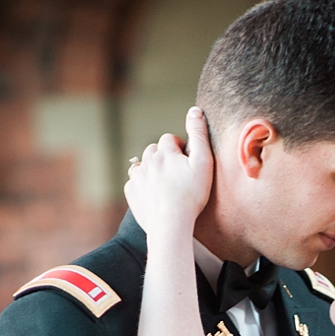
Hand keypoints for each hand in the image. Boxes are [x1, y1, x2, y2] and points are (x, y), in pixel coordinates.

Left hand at [124, 107, 213, 232]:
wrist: (170, 225)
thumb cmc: (191, 195)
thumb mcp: (203, 163)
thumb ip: (200, 135)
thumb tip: (195, 110)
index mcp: (164, 152)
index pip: (169, 139)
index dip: (179, 148)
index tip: (186, 162)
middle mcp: (147, 161)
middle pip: (153, 150)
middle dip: (163, 157)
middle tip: (176, 174)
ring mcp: (137, 177)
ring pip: (143, 165)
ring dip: (152, 170)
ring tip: (165, 185)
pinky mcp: (131, 192)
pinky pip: (135, 183)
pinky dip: (143, 185)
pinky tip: (154, 195)